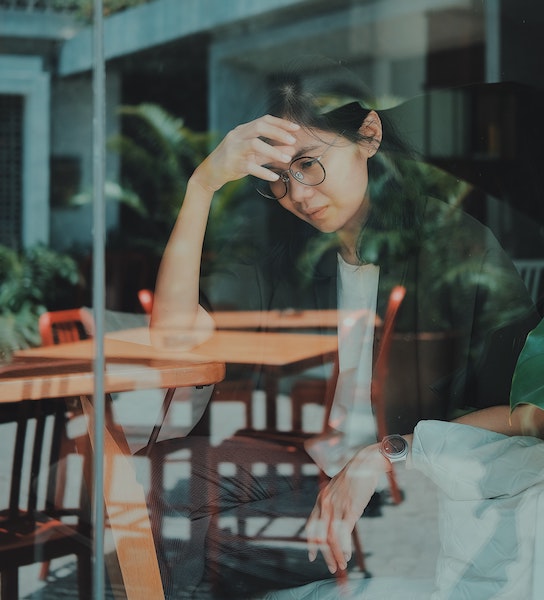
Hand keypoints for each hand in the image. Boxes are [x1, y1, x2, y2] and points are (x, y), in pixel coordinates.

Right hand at [191, 114, 299, 191]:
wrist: (210, 173)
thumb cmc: (234, 161)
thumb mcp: (254, 155)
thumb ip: (271, 151)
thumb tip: (291, 150)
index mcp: (243, 130)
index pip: (264, 120)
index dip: (281, 123)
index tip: (296, 128)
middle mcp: (238, 136)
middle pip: (260, 127)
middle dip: (278, 132)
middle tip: (293, 141)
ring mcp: (234, 149)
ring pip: (255, 145)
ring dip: (273, 151)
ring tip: (287, 159)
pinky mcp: (232, 164)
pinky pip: (250, 167)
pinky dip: (264, 172)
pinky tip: (275, 177)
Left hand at [306, 443, 389, 572]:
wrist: (366, 462)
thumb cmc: (355, 476)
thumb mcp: (339, 489)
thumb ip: (334, 502)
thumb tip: (337, 518)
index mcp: (322, 498)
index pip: (311, 525)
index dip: (311, 542)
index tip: (312, 555)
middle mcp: (326, 503)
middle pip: (320, 535)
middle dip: (324, 554)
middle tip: (331, 567)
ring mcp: (337, 506)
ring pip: (331, 537)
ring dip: (336, 554)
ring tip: (342, 564)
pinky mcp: (350, 509)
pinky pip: (344, 533)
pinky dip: (345, 547)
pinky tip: (347, 555)